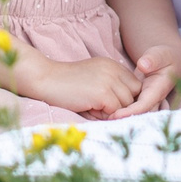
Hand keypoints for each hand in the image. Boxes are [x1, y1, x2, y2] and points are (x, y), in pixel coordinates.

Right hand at [16, 54, 141, 118]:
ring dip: (112, 112)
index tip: (111, 105)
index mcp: (113, 65)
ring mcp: (109, 80)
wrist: (45, 79)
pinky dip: (104, 116)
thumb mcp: (94, 79)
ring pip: (126, 106)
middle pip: (134, 97)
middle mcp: (114, 70)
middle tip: (99, 108)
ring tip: (92, 108)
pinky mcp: (102, 93)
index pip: (135, 86)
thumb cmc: (66, 84)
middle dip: (121, 107)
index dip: (126, 99)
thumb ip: (112, 87)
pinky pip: (115, 112)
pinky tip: (89, 109)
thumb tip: (129, 110)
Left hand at [113, 43, 180, 117]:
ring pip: (137, 115)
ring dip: (123, 118)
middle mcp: (154, 99)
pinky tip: (108, 113)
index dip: (130, 112)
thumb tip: (143, 65)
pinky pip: (133, 110)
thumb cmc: (164, 56)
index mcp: (158, 90)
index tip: (116, 114)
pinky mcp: (142, 99)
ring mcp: (148, 101)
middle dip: (125, 119)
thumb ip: (152, 59)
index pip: (144, 105)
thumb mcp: (160, 54)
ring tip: (105, 119)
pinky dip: (122, 113)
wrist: (168, 60)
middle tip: (106, 120)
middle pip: (140, 115)